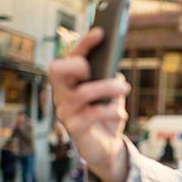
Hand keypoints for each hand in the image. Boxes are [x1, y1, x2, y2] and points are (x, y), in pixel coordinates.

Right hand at [48, 28, 130, 181]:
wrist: (107, 149)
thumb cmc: (107, 117)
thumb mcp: (112, 95)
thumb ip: (110, 79)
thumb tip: (114, 68)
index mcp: (69, 82)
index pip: (70, 57)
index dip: (84, 44)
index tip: (101, 32)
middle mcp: (61, 94)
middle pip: (56, 69)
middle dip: (80, 64)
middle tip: (101, 71)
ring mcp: (65, 112)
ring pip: (82, 92)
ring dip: (108, 87)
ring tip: (124, 87)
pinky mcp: (74, 129)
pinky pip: (93, 114)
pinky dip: (111, 111)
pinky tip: (122, 114)